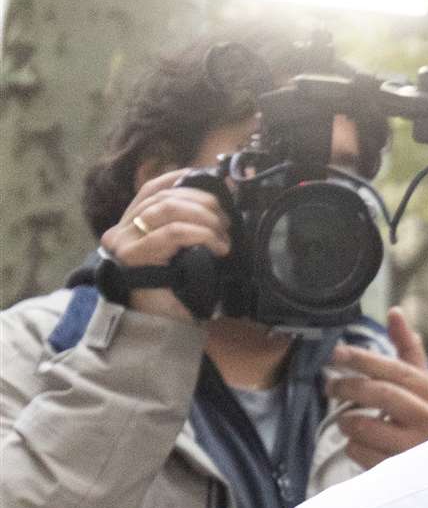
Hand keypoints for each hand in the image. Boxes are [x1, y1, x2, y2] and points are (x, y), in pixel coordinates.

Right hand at [100, 168, 231, 321]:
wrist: (162, 328)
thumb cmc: (175, 293)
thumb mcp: (181, 253)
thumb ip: (186, 227)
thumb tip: (216, 202)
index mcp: (130, 225)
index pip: (152, 189)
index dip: (181, 179)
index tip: (210, 179)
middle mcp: (121, 231)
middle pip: (166, 197)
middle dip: (203, 203)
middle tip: (226, 222)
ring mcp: (125, 242)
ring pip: (169, 209)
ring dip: (205, 218)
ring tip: (222, 236)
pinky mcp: (135, 256)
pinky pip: (173, 232)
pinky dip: (201, 234)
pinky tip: (217, 246)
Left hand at [327, 308, 427, 469]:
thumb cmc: (424, 419)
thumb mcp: (422, 385)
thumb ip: (407, 349)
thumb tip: (395, 312)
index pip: (394, 370)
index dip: (362, 359)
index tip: (335, 353)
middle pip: (380, 394)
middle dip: (348, 386)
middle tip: (328, 385)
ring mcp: (415, 447)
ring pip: (365, 426)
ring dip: (348, 422)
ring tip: (349, 421)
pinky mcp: (399, 470)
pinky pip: (360, 453)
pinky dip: (353, 447)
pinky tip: (364, 446)